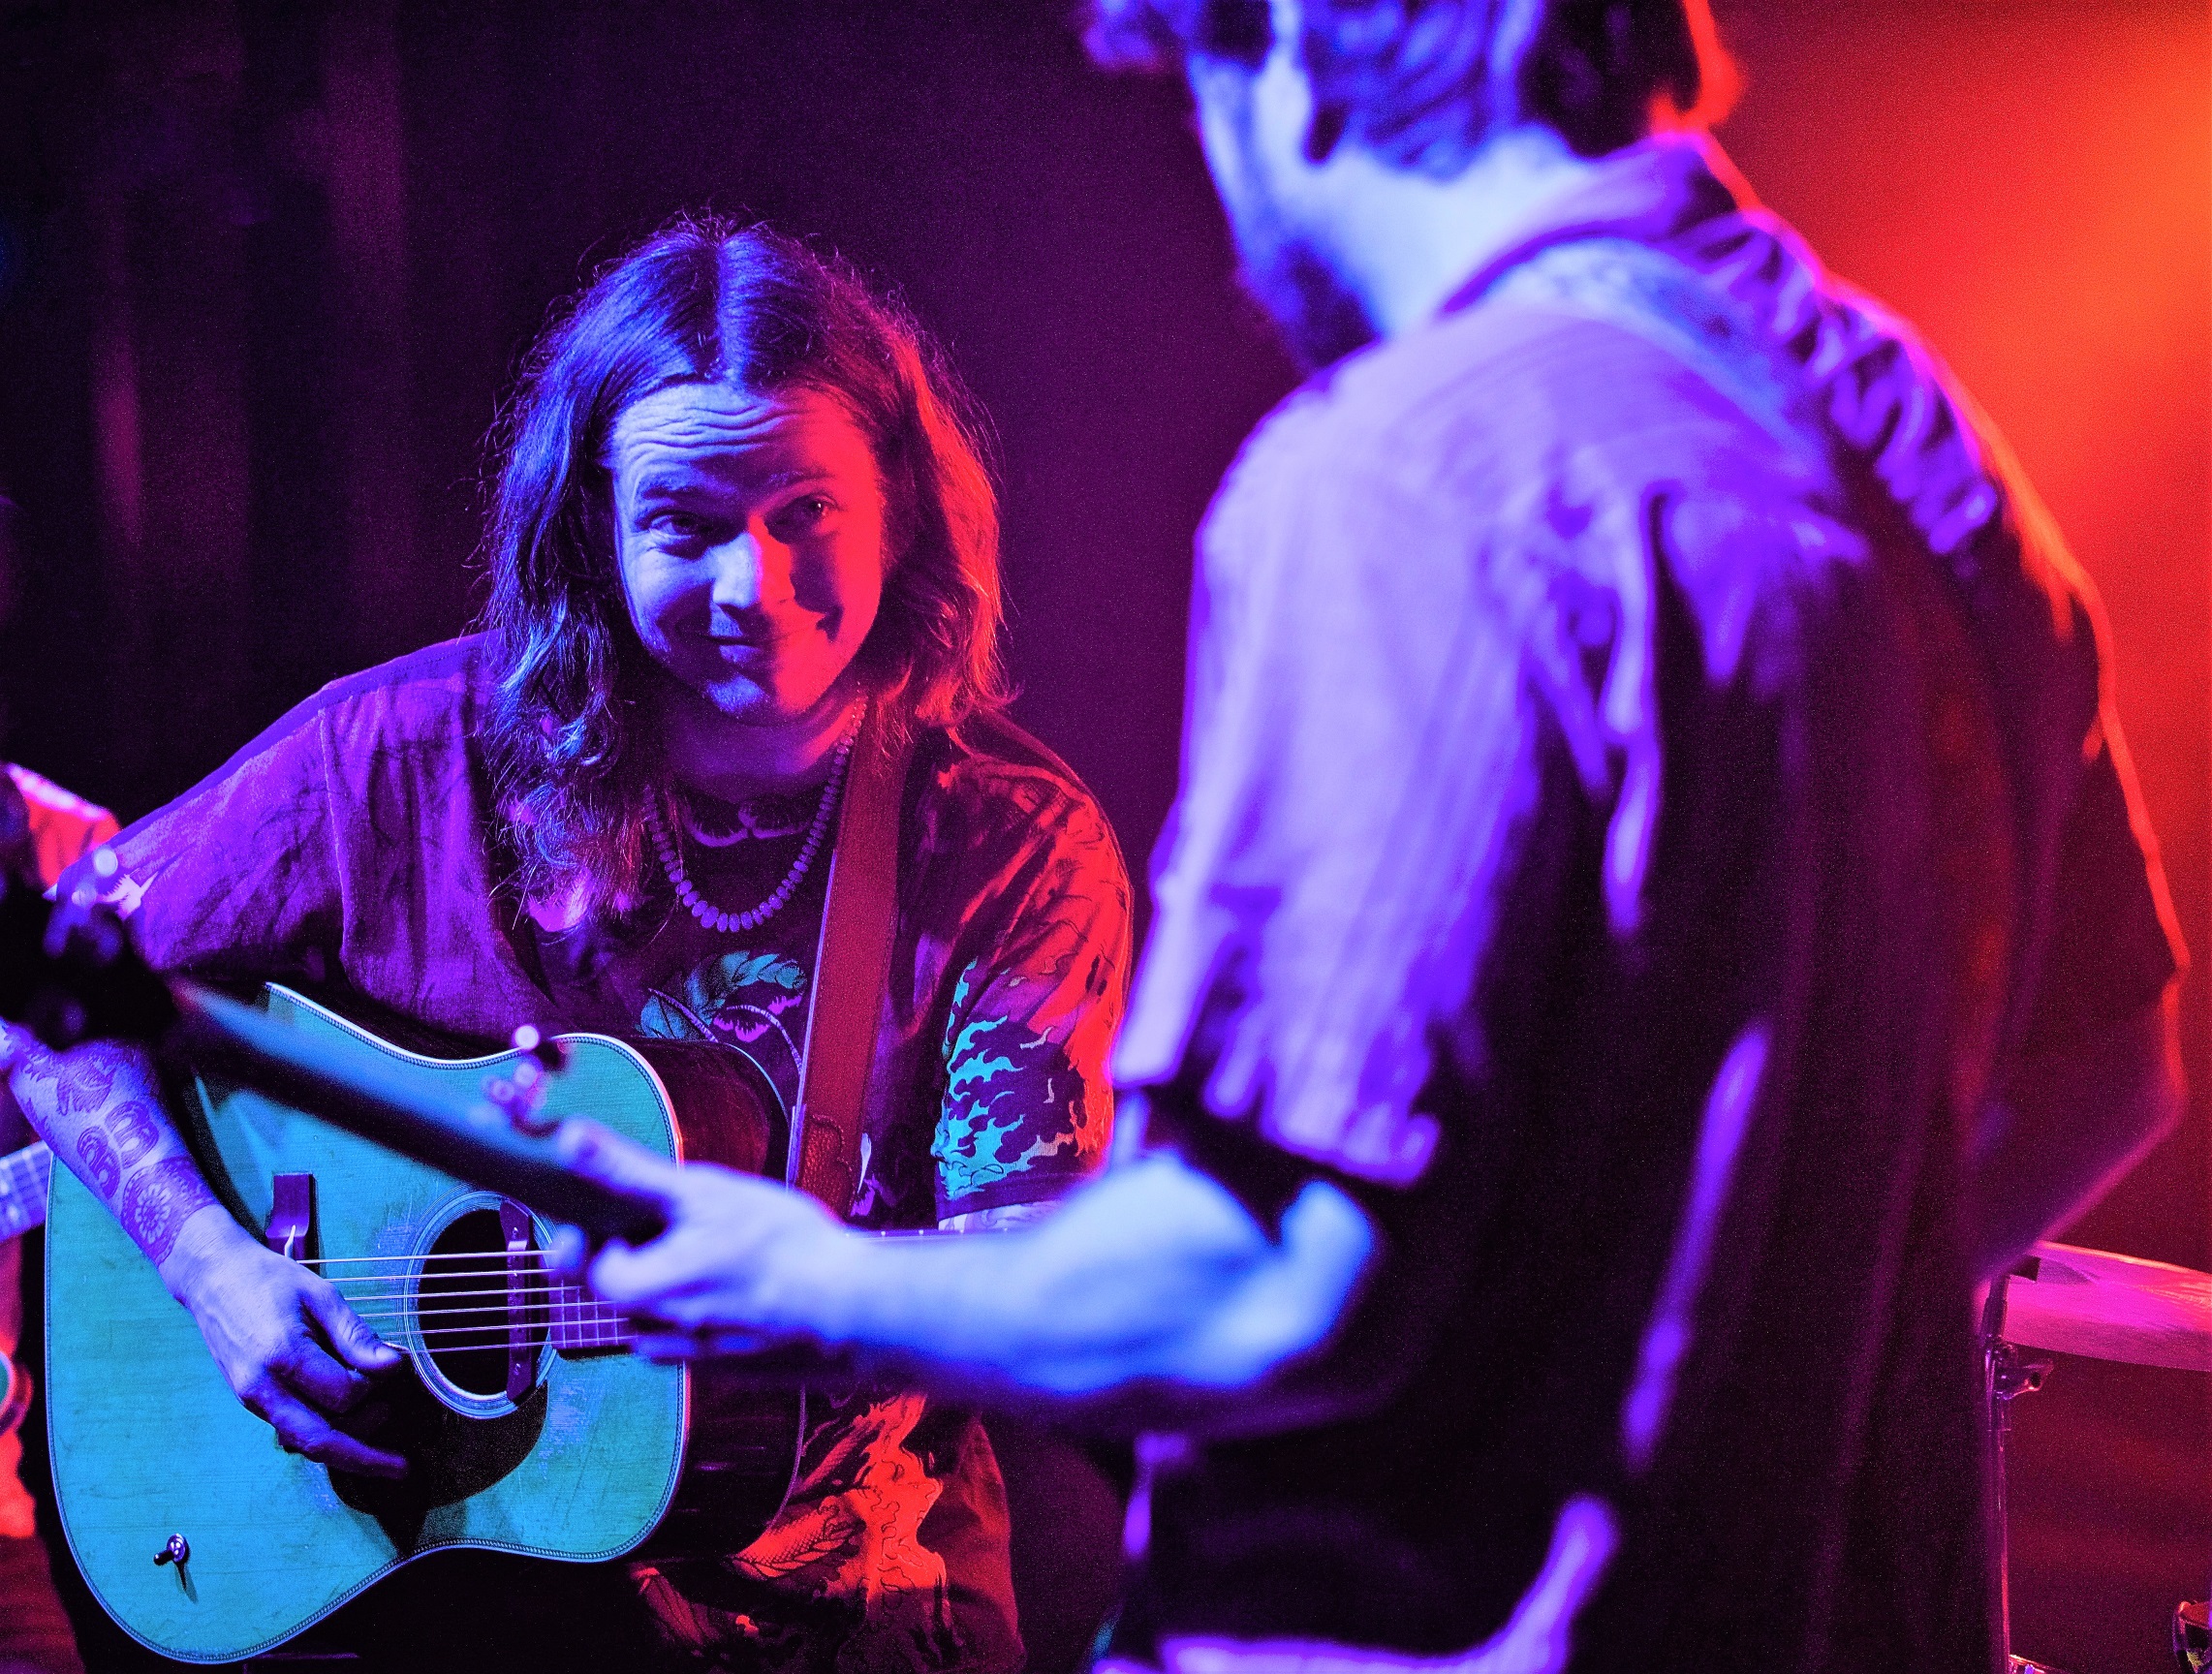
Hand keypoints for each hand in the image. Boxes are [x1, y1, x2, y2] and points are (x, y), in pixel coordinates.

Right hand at [160, 1209, 408, 1477]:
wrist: (213, 1279)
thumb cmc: (269, 1280)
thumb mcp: (321, 1295)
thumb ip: (355, 1335)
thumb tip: (392, 1366)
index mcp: (282, 1355)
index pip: (343, 1395)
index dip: (375, 1387)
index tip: (394, 1365)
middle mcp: (261, 1387)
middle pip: (319, 1441)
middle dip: (364, 1458)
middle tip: (400, 1461)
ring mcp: (251, 1399)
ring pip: (304, 1442)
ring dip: (345, 1447)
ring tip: (380, 1428)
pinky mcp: (251, 1402)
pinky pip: (290, 1431)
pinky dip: (322, 1436)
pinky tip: (349, 1426)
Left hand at [550, 1120, 856, 1361]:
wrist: (857, 1312)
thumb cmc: (782, 1248)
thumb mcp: (700, 1192)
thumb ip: (626, 1171)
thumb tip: (565, 1139)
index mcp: (635, 1292)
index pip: (583, 1262)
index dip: (604, 1227)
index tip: (638, 1205)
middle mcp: (653, 1336)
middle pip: (623, 1286)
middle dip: (651, 1250)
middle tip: (700, 1223)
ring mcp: (691, 1359)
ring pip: (661, 1311)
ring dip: (683, 1279)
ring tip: (734, 1251)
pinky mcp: (726, 1370)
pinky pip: (697, 1332)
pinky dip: (714, 1305)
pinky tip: (753, 1282)